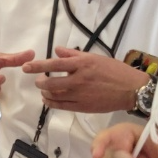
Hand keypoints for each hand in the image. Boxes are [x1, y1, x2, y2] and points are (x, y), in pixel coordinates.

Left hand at [24, 47, 147, 113]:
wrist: (131, 90)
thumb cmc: (115, 71)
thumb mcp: (95, 58)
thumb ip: (74, 55)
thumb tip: (57, 50)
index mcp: (82, 64)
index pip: (54, 64)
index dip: (38, 66)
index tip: (26, 67)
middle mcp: (79, 80)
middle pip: (51, 83)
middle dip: (40, 82)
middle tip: (37, 81)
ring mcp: (80, 95)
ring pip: (55, 95)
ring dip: (45, 93)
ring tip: (44, 90)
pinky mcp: (83, 107)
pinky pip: (62, 106)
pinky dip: (52, 103)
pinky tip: (49, 100)